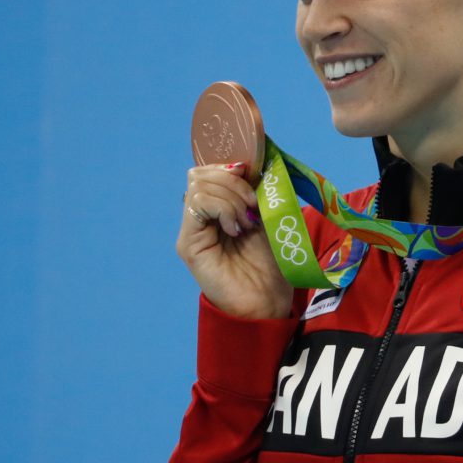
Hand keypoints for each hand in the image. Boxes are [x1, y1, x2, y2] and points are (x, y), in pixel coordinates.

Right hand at [177, 162, 293, 319]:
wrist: (268, 300)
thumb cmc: (273, 263)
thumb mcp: (269, 218)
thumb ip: (257, 192)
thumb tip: (250, 163)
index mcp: (219, 208)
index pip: (210, 170)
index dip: (231, 168)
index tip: (254, 180)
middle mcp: (201, 217)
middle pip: (200, 173)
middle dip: (233, 182)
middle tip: (253, 206)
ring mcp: (192, 230)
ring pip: (198, 185)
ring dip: (231, 197)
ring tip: (247, 222)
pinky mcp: (189, 243)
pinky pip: (197, 204)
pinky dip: (222, 209)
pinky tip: (236, 229)